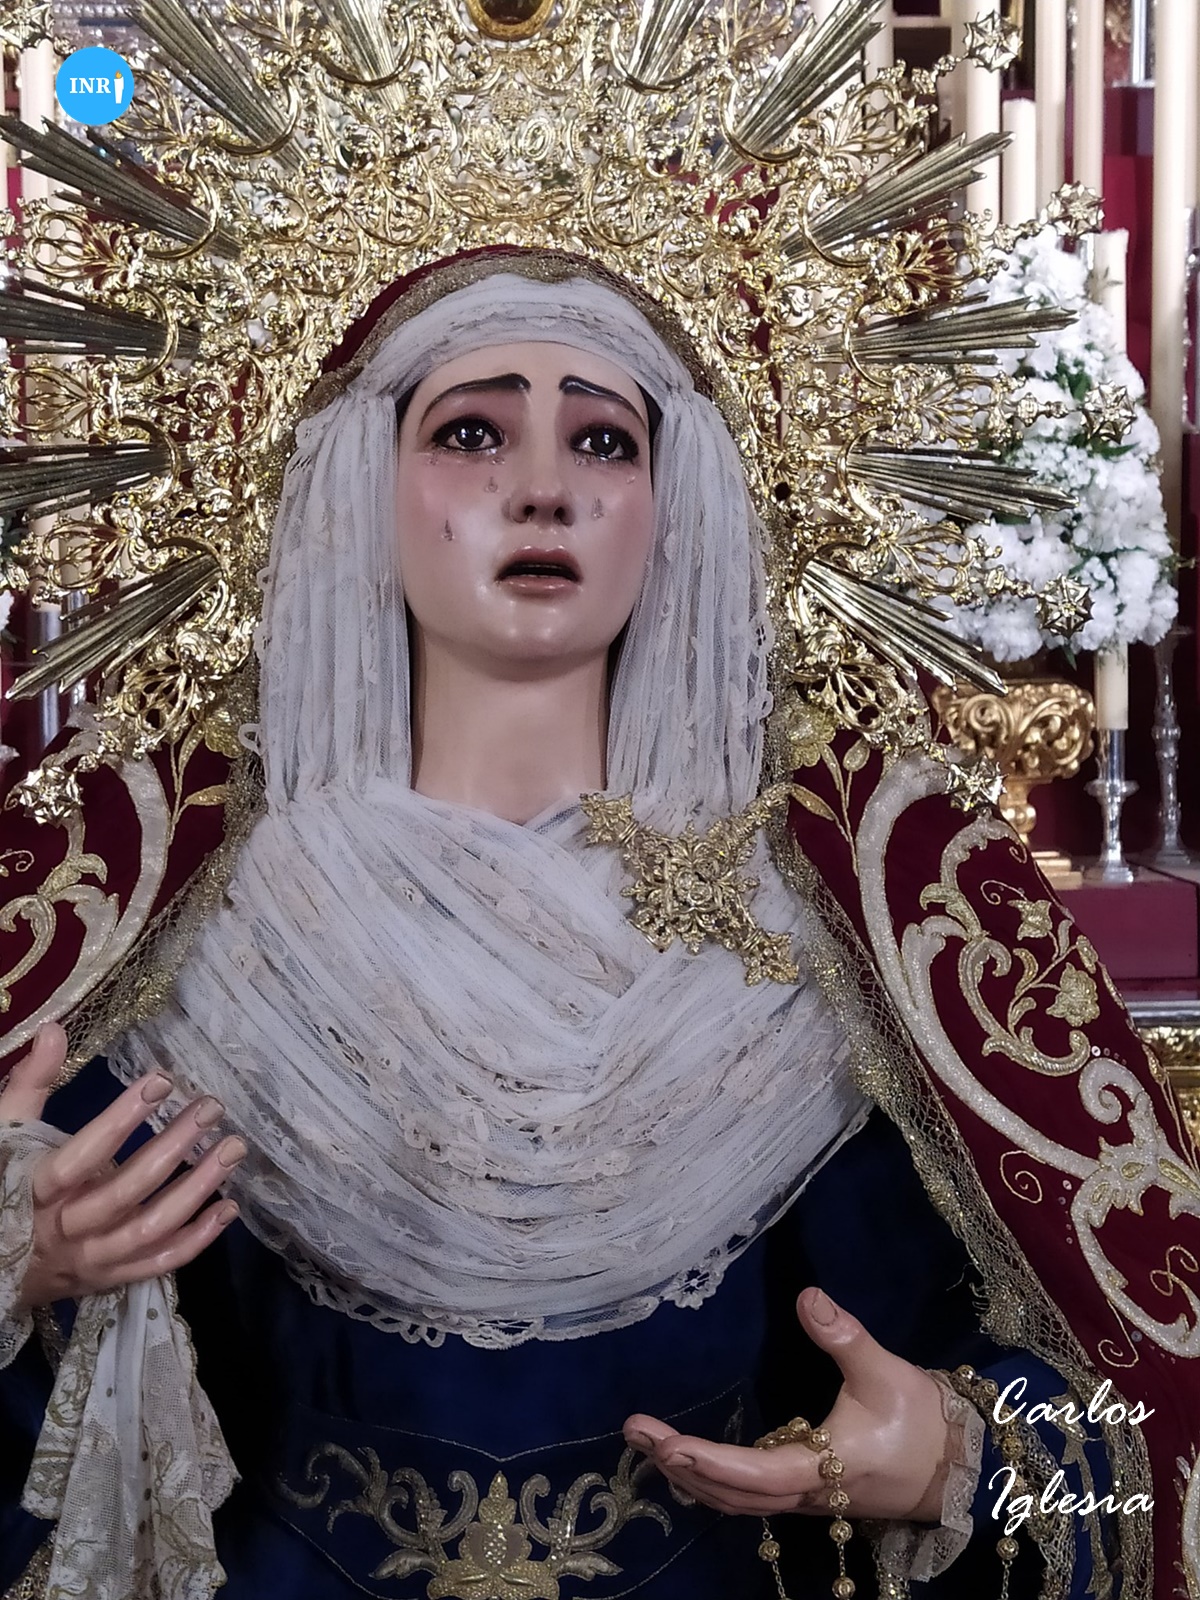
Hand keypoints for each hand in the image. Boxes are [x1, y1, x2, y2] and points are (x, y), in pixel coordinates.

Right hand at [1, 1023, 244, 1310]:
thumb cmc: (3, 1185)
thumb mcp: (6, 1132)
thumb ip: (31, 1083)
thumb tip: (54, 1030)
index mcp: (36, 1189)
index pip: (83, 1154)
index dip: (122, 1118)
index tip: (162, 1081)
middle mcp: (66, 1229)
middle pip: (126, 1190)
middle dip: (174, 1147)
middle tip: (211, 1108)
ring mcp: (91, 1259)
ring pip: (150, 1228)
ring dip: (196, 1189)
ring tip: (232, 1149)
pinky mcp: (110, 1279)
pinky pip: (159, 1263)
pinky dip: (197, 1239)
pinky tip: (228, 1207)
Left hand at [623, 1286, 950, 1521]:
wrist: (962, 1467)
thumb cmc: (923, 1421)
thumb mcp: (885, 1371)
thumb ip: (845, 1335)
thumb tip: (807, 1295)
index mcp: (823, 1469)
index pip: (755, 1474)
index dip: (710, 1462)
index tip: (668, 1443)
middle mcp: (806, 1494)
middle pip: (731, 1493)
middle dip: (679, 1465)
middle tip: (634, 1432)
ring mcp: (805, 1499)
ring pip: (736, 1501)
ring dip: (690, 1476)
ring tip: (647, 1446)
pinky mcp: (808, 1494)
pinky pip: (749, 1496)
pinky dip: (713, 1482)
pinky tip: (689, 1463)